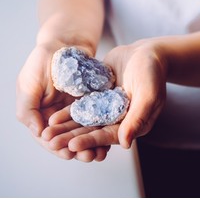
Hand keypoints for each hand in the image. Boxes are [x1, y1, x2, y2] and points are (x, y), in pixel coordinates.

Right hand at [16, 42, 111, 160]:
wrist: (65, 42)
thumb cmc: (42, 59)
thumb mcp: (28, 82)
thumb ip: (27, 108)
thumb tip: (37, 133)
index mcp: (38, 114)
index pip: (46, 137)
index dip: (56, 147)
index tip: (67, 153)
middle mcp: (55, 116)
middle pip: (66, 138)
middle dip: (77, 150)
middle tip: (90, 157)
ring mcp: (72, 112)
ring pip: (81, 133)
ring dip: (90, 144)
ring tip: (101, 153)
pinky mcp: (88, 105)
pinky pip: (93, 120)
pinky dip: (99, 130)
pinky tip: (108, 138)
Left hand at [49, 39, 166, 152]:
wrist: (146, 52)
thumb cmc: (152, 72)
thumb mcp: (148, 94)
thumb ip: (137, 118)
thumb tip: (125, 143)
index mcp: (132, 124)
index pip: (108, 136)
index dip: (89, 141)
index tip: (72, 145)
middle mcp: (118, 120)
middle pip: (92, 131)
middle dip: (71, 138)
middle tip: (51, 143)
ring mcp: (107, 109)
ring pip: (84, 122)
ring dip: (66, 128)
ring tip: (47, 134)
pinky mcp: (98, 98)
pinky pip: (81, 107)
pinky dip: (68, 113)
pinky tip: (53, 118)